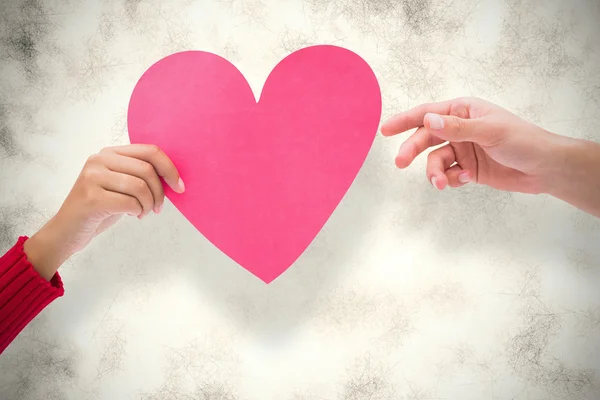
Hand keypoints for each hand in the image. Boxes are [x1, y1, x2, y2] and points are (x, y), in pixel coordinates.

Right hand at [24, 144, 184, 278]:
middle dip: (160, 193)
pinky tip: (132, 215)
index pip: (150, 151)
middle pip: (147, 169)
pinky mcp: (91, 197)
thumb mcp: (121, 186)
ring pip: (140, 187)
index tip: (180, 187)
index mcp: (109, 153)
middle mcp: (98, 160)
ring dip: (149, 204)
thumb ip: (140, 175)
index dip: (170, 169)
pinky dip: (138, 212)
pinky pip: (130, 203)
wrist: (67, 231)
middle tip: (158, 208)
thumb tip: (173, 177)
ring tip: (144, 212)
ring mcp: (92, 177)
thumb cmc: (100, 209)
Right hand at [381, 97, 561, 193]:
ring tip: (443, 183)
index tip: (385, 130)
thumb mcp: (489, 131)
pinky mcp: (468, 169)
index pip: (427, 113)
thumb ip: (457, 128)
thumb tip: (427, 122)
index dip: (404, 120)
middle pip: (425, 138)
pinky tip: (466, 180)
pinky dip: (452, 179)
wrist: (545, 168)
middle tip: (400, 163)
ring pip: (435, 161)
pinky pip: (449, 174)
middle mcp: (459, 129)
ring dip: (435, 172)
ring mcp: (463, 150)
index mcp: (463, 111)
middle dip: (413, 151)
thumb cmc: (523, 140)